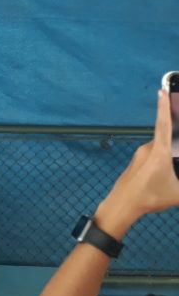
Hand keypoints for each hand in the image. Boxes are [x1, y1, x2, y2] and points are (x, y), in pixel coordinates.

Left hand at [94, 90, 178, 237]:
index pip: (163, 124)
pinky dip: (163, 157)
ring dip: (171, 152)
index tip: (162, 91)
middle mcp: (149, 149)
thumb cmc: (149, 197)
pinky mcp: (137, 161)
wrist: (122, 204)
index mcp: (159, 152)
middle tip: (178, 132)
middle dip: (176, 134)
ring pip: (161, 147)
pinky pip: (154, 154)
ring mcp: (141, 155)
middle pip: (166, 137)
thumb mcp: (178, 194)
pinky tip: (167, 170)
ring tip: (173, 167)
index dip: (164, 107)